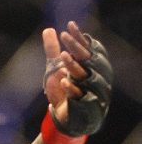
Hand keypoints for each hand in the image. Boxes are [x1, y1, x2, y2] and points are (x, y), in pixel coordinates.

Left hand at [42, 21, 112, 135]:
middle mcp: (95, 77)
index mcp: (91, 67)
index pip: (88, 49)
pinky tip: (63, 82)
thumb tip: (49, 29)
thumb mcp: (54, 69)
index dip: (80, 38)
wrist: (64, 117)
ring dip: (75, 66)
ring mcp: (92, 92)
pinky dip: (72, 88)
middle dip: (78, 47)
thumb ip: (52, 51)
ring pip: (87, 77)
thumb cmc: (62, 91)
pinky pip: (81, 96)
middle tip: (64, 36)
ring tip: (63, 55)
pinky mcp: (86, 106)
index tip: (69, 26)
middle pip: (90, 60)